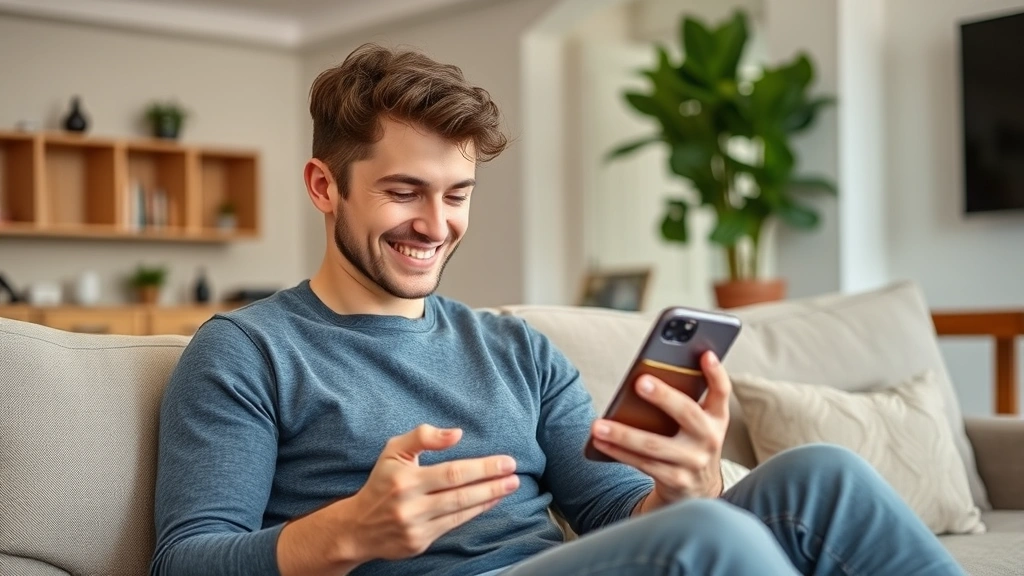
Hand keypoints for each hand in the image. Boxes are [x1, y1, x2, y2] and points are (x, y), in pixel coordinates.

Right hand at [338, 424, 518, 560]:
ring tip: (508, 487)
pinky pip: (454, 525)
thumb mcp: (393, 451)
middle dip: (492, 484)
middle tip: (514, 475)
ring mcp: (416, 526)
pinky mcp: (420, 543)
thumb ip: (422, 437)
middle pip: (460, 493)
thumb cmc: (381, 483)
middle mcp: (410, 504)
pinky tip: (488, 502)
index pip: (452, 472)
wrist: (357, 527)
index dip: (482, 467)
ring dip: (488, 498)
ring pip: (460, 511)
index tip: (505, 462)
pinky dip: (474, 512)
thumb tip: (456, 434)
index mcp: (405, 479)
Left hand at [590, 351, 729, 509]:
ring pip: (655, 445)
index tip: (705, 354)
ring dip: (623, 434)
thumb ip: (682, 401)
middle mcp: (710, 439)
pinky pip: (642, 463)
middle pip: (687, 413)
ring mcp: (693, 462)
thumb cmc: (689, 442)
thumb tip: (645, 378)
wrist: (698, 490)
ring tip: (597, 425)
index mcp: (716, 418)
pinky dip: (619, 452)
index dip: (716, 373)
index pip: (721, 392)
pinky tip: (600, 441)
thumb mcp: (697, 423)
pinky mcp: (675, 480)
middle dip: (664, 396)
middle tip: (640, 382)